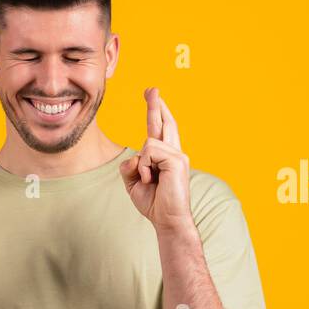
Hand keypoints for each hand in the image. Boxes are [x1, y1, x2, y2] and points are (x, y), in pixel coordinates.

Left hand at [120, 87, 193, 233]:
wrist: (167, 220)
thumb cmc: (153, 203)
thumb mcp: (134, 182)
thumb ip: (130, 166)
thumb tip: (134, 156)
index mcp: (164, 156)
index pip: (160, 129)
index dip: (156, 111)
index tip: (152, 94)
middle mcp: (174, 152)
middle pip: (164, 122)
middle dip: (155, 105)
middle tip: (152, 87)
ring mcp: (178, 155)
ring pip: (148, 142)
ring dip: (141, 165)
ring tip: (150, 181)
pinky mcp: (177, 160)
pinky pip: (149, 152)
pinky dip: (145, 168)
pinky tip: (152, 180)